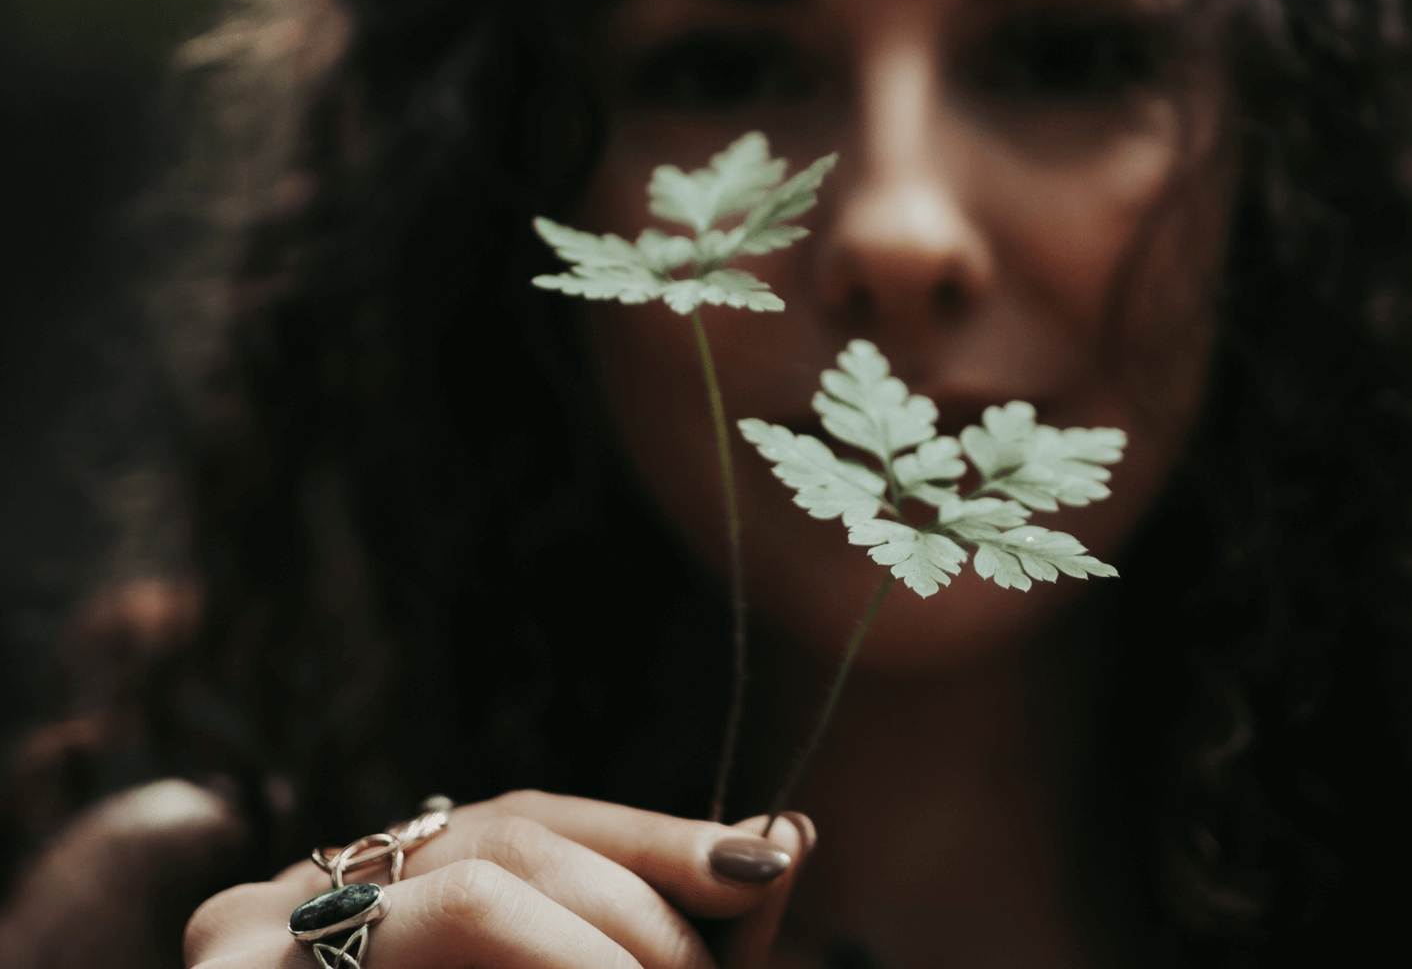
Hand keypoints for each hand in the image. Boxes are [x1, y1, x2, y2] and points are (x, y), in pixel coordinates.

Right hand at [184, 791, 814, 968]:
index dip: (657, 840)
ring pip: (476, 890)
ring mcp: (253, 942)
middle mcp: (303, 891)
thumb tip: (794, 832)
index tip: (771, 860)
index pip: (531, 822)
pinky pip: (441, 929)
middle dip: (636, 912)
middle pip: (508, 841)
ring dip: (599, 951)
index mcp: (375, 884)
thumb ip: (680, 932)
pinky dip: (543, 961)